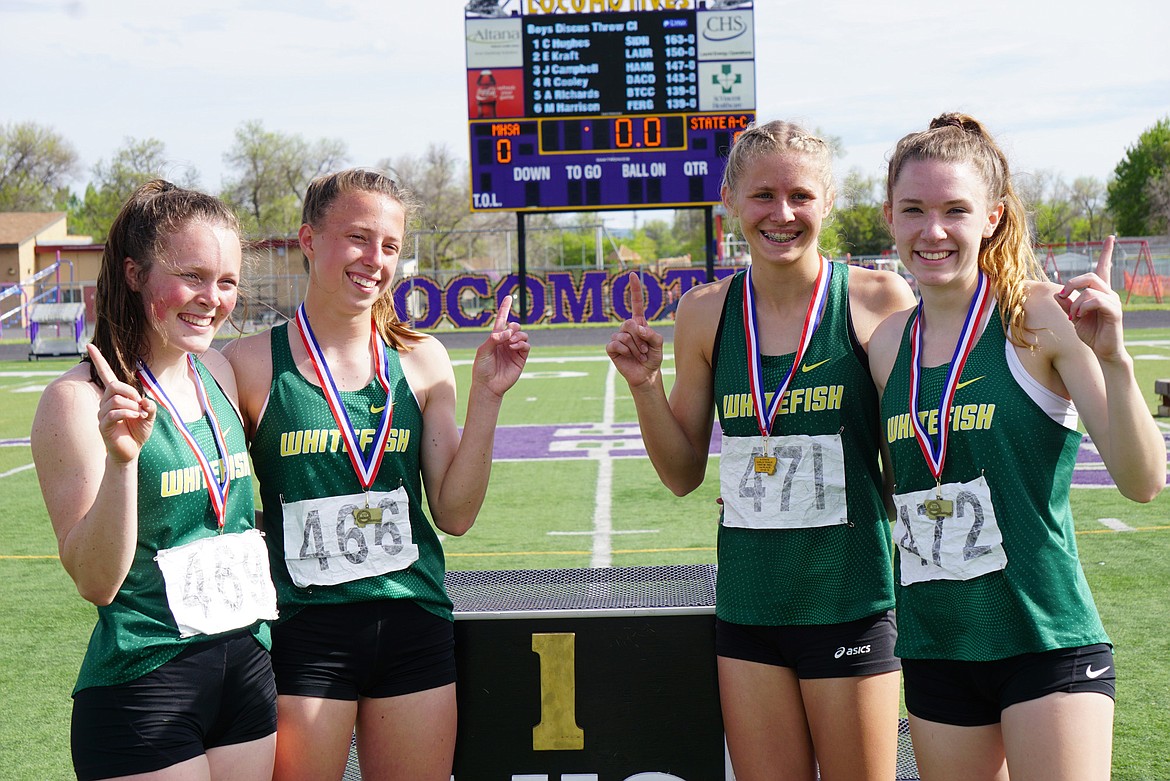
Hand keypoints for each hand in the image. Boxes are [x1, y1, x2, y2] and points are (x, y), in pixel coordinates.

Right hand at [87, 343, 155, 463]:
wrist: (131, 451)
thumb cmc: (138, 431)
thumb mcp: (149, 415)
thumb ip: (149, 405)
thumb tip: (144, 401)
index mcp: (115, 396)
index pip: (105, 374)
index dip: (98, 360)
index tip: (89, 345)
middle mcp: (105, 402)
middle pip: (114, 385)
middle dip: (131, 392)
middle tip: (140, 403)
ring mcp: (102, 414)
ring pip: (115, 399)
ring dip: (132, 405)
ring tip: (139, 414)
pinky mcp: (103, 425)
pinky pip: (114, 412)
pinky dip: (129, 413)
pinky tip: (136, 417)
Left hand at [473, 295, 529, 396]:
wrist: (488, 385)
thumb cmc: (482, 368)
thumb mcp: (483, 351)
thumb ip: (493, 339)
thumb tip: (506, 332)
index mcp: (495, 338)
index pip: (501, 320)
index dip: (505, 308)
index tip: (508, 297)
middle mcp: (506, 342)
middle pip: (514, 326)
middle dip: (513, 327)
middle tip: (506, 335)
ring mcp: (514, 350)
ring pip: (522, 335)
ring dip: (518, 335)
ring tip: (511, 343)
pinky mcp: (521, 358)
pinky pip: (526, 345)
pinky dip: (521, 343)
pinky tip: (513, 347)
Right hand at [606, 272, 663, 387]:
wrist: (646, 374)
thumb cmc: (653, 357)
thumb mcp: (659, 344)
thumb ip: (652, 334)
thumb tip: (637, 328)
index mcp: (639, 323)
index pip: (636, 303)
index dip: (635, 289)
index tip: (632, 274)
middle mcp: (627, 328)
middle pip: (629, 323)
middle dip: (639, 338)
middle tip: (644, 349)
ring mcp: (618, 337)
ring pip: (624, 336)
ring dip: (634, 348)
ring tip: (639, 355)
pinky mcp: (612, 348)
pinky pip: (615, 343)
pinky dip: (624, 350)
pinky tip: (627, 356)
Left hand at [1054, 236, 1125, 361]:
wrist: (1103, 351)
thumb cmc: (1090, 333)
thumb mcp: (1073, 316)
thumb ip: (1066, 303)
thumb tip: (1058, 293)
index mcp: (1099, 292)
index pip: (1104, 268)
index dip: (1107, 252)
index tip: (1111, 238)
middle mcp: (1108, 293)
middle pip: (1090, 276)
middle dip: (1072, 283)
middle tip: (1063, 296)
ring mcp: (1113, 302)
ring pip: (1090, 289)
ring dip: (1076, 302)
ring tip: (1074, 316)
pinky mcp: (1114, 312)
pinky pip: (1096, 300)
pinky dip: (1083, 307)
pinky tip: (1079, 317)